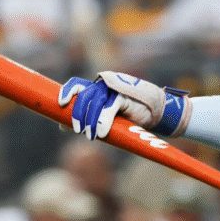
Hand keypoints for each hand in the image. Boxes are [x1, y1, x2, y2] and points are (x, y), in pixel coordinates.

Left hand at [58, 71, 189, 139]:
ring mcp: (115, 90)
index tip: (60, 104)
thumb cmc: (131, 116)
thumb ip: (86, 117)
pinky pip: (109, 109)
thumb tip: (62, 126)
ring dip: (89, 120)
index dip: (67, 92)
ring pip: (95, 102)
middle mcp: (105, 85)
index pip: (78, 85)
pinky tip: (100, 132)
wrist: (159, 114)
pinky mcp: (124, 97)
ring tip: (90, 135)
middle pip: (84, 95)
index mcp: (98, 87)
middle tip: (77, 129)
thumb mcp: (106, 116)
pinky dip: (102, 122)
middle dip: (78, 113)